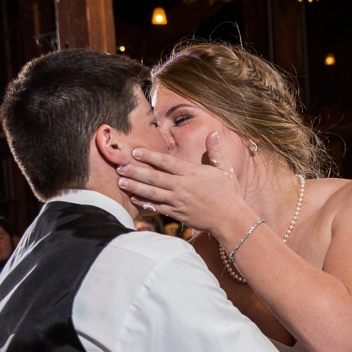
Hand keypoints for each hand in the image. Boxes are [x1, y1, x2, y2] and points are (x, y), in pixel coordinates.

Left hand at [118, 132, 255, 240]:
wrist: (231, 219)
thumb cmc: (229, 194)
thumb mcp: (225, 169)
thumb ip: (215, 151)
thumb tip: (213, 133)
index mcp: (193, 173)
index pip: (167, 162)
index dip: (150, 156)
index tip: (135, 152)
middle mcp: (183, 187)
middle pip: (155, 178)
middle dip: (135, 172)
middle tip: (119, 166)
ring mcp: (179, 202)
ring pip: (153, 193)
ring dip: (135, 187)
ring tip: (121, 182)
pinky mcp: (178, 214)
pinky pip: (158, 208)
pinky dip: (145, 204)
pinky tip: (134, 199)